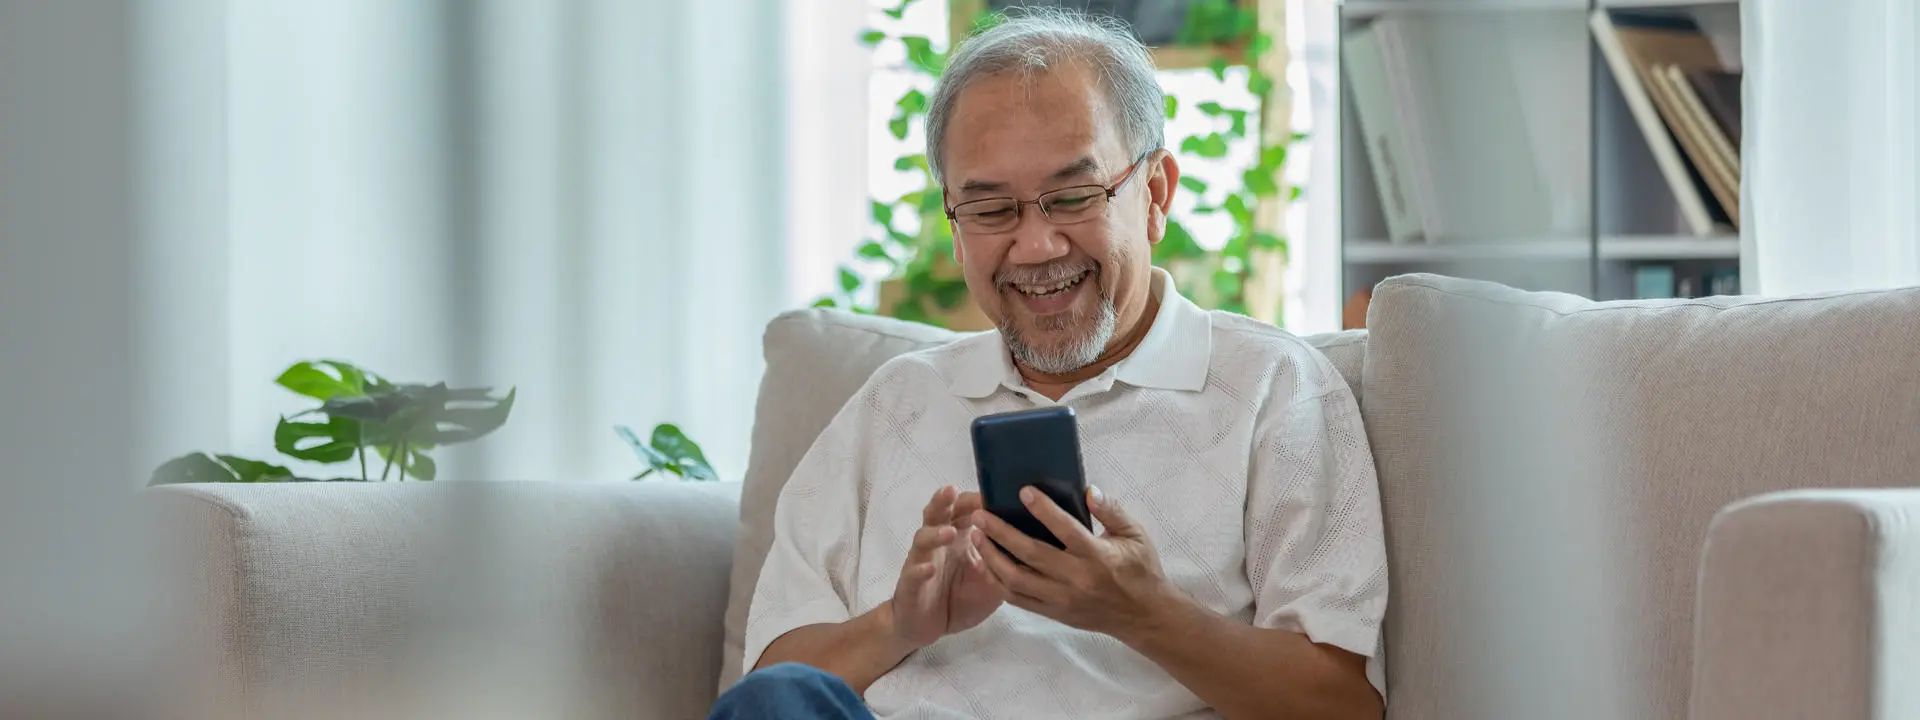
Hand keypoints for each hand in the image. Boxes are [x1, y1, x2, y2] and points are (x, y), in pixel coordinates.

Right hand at [889, 486, 1007, 647]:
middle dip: (944, 501)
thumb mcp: (990, 582)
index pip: (964, 511)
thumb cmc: (960, 599)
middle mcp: (937, 544)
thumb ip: (1004, 563)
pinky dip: (920, 570)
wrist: (928, 627)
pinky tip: (929, 569)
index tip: (990, 493)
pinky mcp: (909, 584)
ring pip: (922, 539)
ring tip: (950, 533)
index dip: (974, 501)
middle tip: (953, 491)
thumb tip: (1033, 547)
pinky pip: (912, 573)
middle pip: (938, 514)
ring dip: (935, 534)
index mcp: (958, 539)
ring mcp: (920, 561)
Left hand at [971, 485, 1187, 638]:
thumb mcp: (1135, 534)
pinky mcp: (1054, 613)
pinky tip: (985, 563)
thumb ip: (1111, 510)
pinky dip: (998, 581)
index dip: (1043, 509)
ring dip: (992, 557)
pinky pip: (1018, 599)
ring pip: (1017, 580)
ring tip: (976, 536)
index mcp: (1098, 556)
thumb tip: (1088, 490)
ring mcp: (1062, 599)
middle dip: (1000, 533)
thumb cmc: (1140, 569)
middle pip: (1030, 554)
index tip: (1023, 492)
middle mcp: (1076, 579)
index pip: (1065, 530)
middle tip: (980, 515)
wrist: (1144, 616)